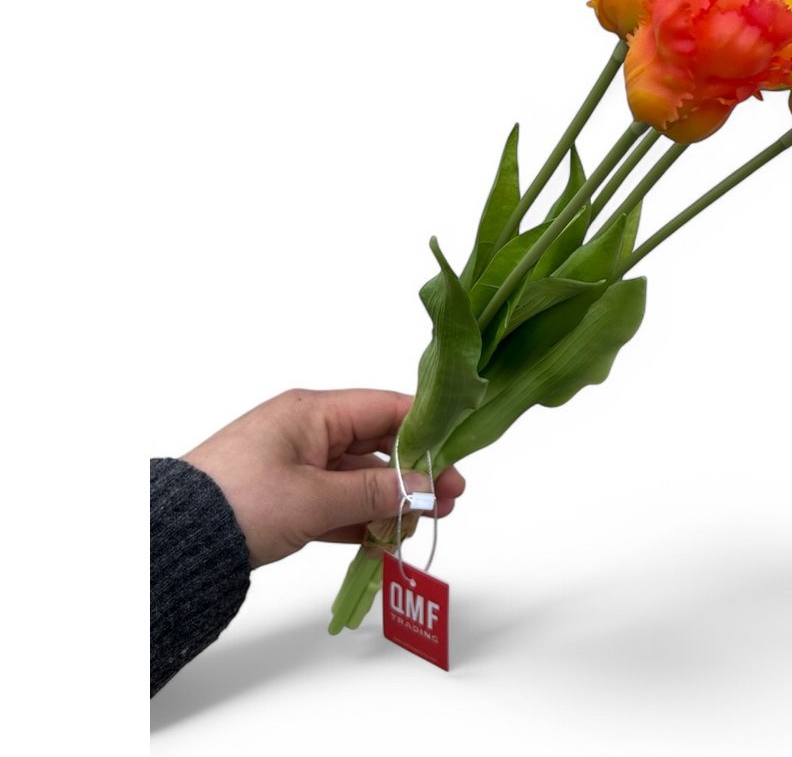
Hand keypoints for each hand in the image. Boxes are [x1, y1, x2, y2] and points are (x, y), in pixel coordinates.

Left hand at [183, 388, 465, 567]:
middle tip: (452, 496)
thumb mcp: (316, 498)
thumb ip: (377, 492)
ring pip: (359, 476)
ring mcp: (296, 464)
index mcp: (313, 411)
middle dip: (416, 470)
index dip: (427, 427)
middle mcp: (308, 430)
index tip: (459, 450)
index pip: (386, 407)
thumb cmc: (240, 502)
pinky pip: (337, 501)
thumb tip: (427, 487)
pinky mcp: (286, 497)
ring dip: (391, 498)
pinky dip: (361, 518)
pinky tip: (386, 539)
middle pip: (377, 442)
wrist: (172, 543)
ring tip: (423, 522)